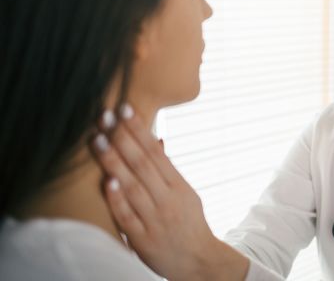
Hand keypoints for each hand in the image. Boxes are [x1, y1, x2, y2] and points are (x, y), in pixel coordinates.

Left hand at [90, 104, 248, 280]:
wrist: (198, 261)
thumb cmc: (189, 225)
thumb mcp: (186, 195)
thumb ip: (169, 171)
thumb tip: (156, 141)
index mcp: (179, 187)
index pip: (157, 153)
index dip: (140, 130)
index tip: (125, 109)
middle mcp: (168, 200)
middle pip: (143, 165)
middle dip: (123, 138)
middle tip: (106, 116)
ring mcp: (156, 219)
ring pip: (133, 186)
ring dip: (115, 162)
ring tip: (98, 140)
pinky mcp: (143, 240)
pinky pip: (128, 217)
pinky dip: (118, 199)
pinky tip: (106, 181)